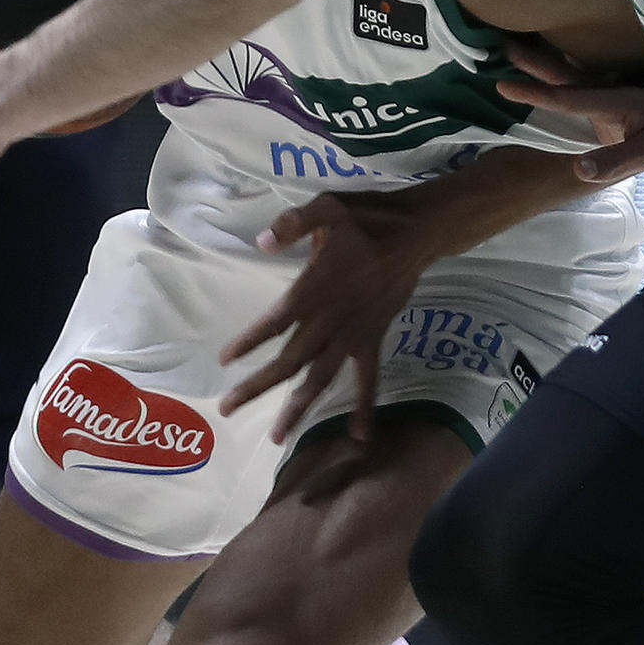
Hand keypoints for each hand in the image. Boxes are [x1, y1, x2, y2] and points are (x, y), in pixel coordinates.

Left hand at [217, 192, 430, 445]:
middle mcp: (332, 319)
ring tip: (277, 437)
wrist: (417, 233)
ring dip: (298, 408)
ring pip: (322, 377)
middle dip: (258, 385)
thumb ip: (295, 223)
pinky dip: (364, 407)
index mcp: (316, 288)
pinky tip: (358, 438)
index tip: (225, 360)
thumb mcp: (329, 207)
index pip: (276, 321)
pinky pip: (368, 379)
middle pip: (290, 360)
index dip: (250, 341)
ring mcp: (354, 334)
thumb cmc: (368, 218)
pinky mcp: (373, 338)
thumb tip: (262, 242)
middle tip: (227, 408)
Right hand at [497, 39, 643, 185]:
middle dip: (535, 62)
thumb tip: (578, 168)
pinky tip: (553, 79)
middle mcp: (614, 95)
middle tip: (501, 43)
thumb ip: (619, 159)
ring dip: (548, 67)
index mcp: (620, 99)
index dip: (537, 92)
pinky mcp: (621, 111)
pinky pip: (586, 92)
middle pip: (568, 76)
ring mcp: (616, 102)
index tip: (503, 84)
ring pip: (576, 78)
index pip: (570, 96)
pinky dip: (564, 82)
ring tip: (516, 53)